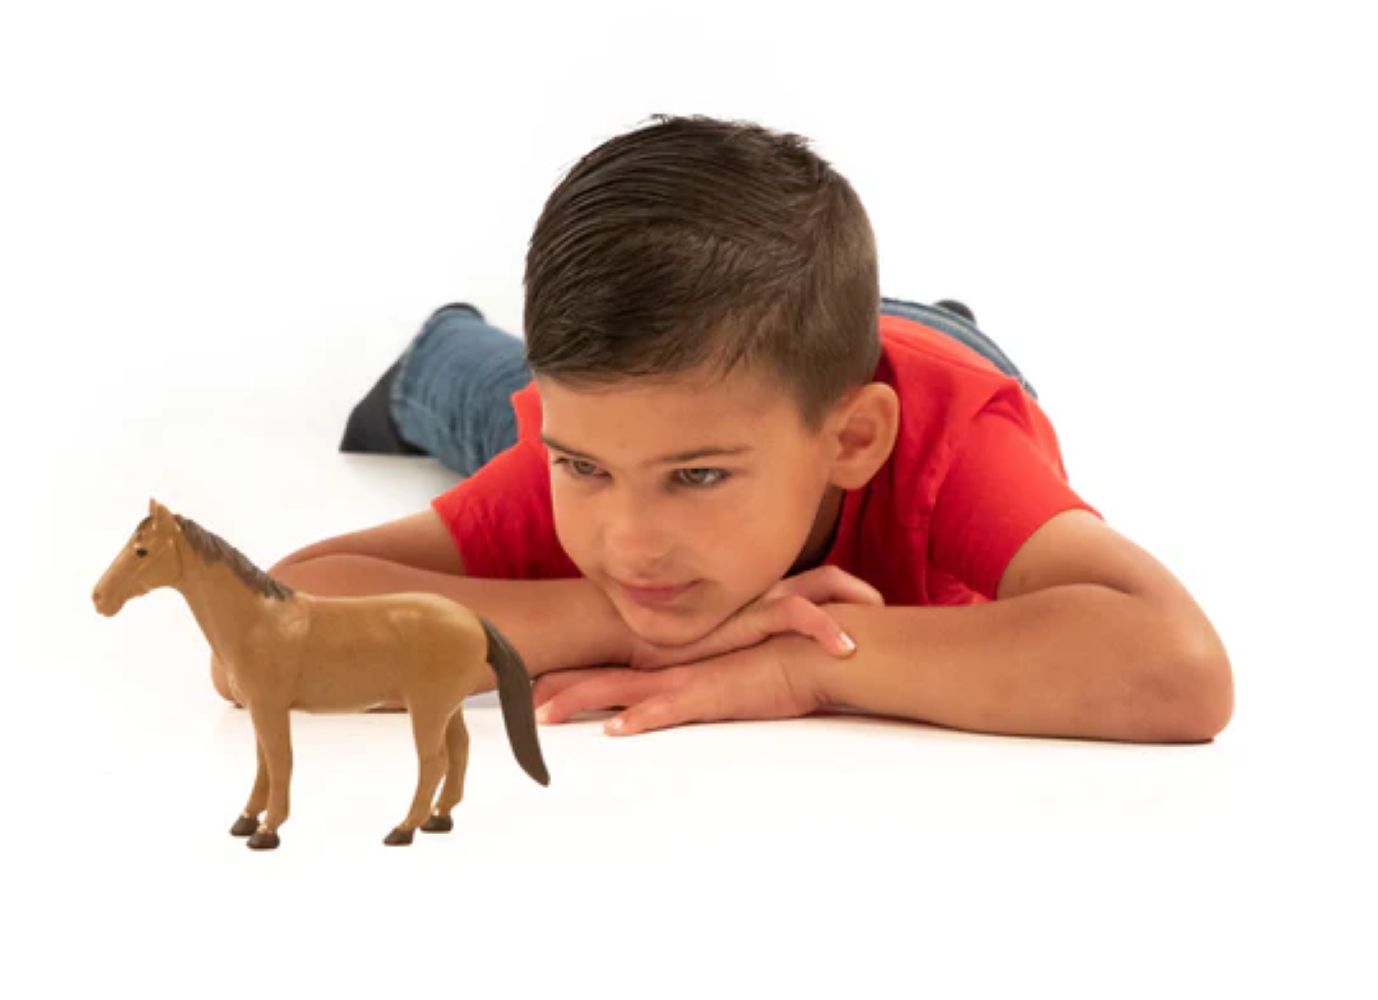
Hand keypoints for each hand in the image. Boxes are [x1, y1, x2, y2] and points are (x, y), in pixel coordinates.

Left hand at [532, 636, 823, 736]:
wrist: (810, 650)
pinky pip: (668, 709)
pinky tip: (614, 729)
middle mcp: (669, 666)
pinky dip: (640, 719)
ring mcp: (686, 679)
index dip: (572, 673)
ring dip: (580, 701)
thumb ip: (699, 679)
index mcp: (670, 662)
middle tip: (516, 697)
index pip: (611, 666)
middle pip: (601, 675)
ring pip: (621, 690)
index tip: (534, 682)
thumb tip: (678, 694)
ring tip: (542, 715)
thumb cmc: (775, 659)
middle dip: (557, 687)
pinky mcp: (710, 695)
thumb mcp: (726, 671)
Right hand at [626, 565, 883, 670]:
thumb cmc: (656, 639)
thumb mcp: (703, 641)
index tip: (869, 606)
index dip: (842, 592)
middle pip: (823, 579)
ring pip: (818, 591)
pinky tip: (846, 649)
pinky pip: (794, 614)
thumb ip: (731, 645)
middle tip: (882, 607)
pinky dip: (824, 628)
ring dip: (853, 609)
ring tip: (877, 633)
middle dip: (858, 593)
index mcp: (751, 594)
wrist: (621, 631)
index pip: (808, 582)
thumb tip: (756, 662)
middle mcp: (757, 592)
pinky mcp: (745, 618)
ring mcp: (753, 602)